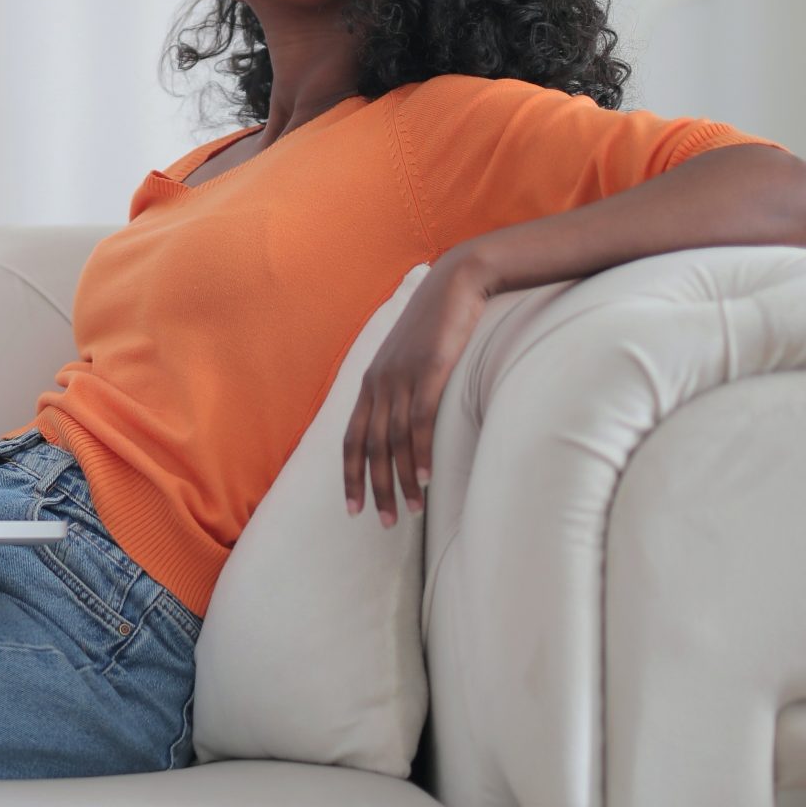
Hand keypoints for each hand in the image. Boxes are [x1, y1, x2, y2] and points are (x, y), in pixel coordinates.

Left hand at [343, 254, 495, 526]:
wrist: (456, 283)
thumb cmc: (437, 323)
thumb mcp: (410, 356)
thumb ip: (403, 386)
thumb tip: (405, 418)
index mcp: (370, 382)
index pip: (351, 437)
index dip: (349, 475)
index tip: (352, 508)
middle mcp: (380, 382)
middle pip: (369, 447)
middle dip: (374, 488)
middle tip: (382, 523)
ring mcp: (403, 377)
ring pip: (393, 441)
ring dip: (399, 481)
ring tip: (407, 513)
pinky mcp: (429, 371)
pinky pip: (420, 421)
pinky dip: (419, 453)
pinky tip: (424, 479)